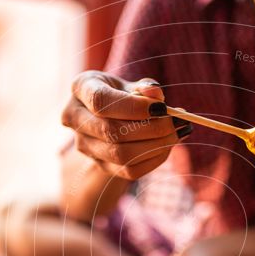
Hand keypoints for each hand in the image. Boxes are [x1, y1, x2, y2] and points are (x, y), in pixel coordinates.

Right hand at [61, 71, 189, 180]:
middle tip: (179, 122)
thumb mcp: (131, 85)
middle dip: (151, 129)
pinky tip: (168, 146)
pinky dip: (154, 159)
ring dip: (156, 146)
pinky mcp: (100, 165)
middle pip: (111, 131)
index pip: (101, 101)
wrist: (110, 118)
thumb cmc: (123, 94)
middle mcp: (75, 117)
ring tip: (178, 133)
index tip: (162, 107)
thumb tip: (156, 93)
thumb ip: (145, 88)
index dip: (133, 107)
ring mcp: (84, 145)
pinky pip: (129, 170)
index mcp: (81, 88)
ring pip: (120, 155)